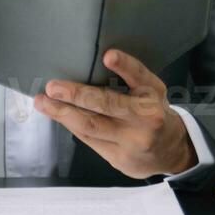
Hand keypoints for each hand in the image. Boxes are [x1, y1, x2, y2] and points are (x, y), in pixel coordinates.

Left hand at [34, 49, 197, 178]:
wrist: (171, 152)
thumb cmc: (152, 112)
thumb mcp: (150, 92)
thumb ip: (127, 81)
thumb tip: (84, 68)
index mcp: (153, 95)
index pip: (140, 77)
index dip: (125, 66)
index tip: (108, 55)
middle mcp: (146, 118)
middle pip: (108, 105)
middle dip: (76, 94)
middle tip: (53, 86)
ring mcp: (132, 142)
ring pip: (91, 126)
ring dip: (62, 113)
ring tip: (43, 102)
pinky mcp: (119, 159)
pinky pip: (88, 140)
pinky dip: (70, 124)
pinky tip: (56, 114)